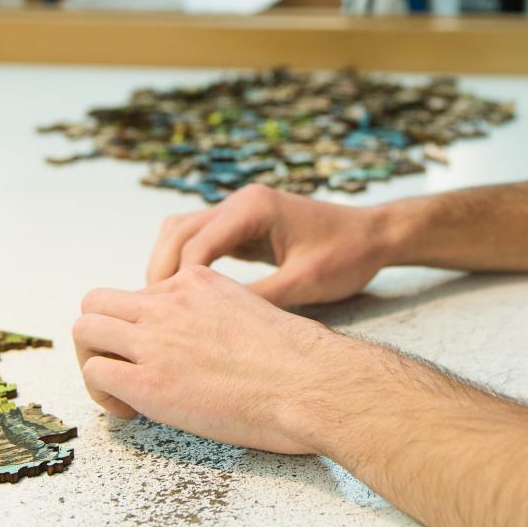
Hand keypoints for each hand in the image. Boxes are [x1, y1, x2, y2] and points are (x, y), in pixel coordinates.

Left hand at [73, 265, 352, 451]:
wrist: (312, 383)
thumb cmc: (299, 362)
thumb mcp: (253, 313)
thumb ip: (217, 317)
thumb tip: (206, 347)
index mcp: (197, 281)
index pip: (141, 293)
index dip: (140, 326)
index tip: (159, 354)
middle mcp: (169, 301)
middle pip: (98, 301)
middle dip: (101, 335)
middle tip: (122, 368)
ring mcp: (155, 338)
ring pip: (84, 329)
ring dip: (92, 360)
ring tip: (118, 391)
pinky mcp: (147, 380)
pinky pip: (95, 374)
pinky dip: (102, 396)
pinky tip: (131, 412)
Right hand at [146, 183, 390, 307]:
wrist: (374, 235)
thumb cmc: (347, 256)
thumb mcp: (304, 283)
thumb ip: (258, 299)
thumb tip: (212, 324)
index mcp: (253, 208)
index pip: (195, 244)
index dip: (176, 282)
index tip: (167, 318)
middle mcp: (240, 202)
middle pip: (177, 232)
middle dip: (161, 272)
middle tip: (153, 315)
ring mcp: (239, 211)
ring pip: (182, 232)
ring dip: (169, 265)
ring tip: (164, 308)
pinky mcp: (243, 226)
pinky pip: (201, 240)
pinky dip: (187, 265)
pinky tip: (187, 297)